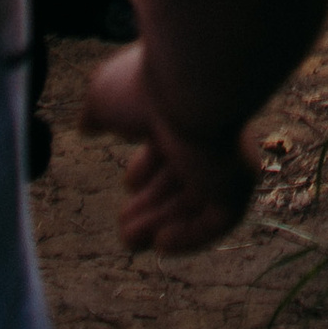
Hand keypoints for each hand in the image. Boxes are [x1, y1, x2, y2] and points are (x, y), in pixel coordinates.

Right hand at [82, 44, 258, 256]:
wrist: (194, 86)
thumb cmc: (148, 87)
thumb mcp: (106, 94)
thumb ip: (97, 111)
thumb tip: (88, 124)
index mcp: (188, 108)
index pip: (170, 148)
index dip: (147, 170)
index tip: (132, 182)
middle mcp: (212, 133)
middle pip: (182, 179)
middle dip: (150, 205)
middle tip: (125, 225)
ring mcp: (228, 159)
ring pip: (196, 202)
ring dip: (159, 223)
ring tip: (129, 237)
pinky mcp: (239, 184)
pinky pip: (220, 220)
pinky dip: (191, 235)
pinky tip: (162, 242)